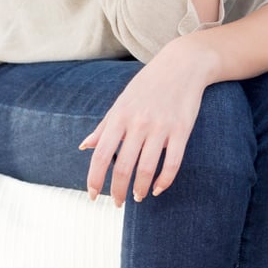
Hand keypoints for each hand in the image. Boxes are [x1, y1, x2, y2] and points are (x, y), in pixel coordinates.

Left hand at [79, 38, 215, 205]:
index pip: (102, 155)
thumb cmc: (149, 83)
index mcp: (121, 116)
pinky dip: (164, 181)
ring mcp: (161, 127)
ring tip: (139, 196)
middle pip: (123, 167)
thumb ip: (104, 126)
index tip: (93, 195)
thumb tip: (84, 146)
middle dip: (118, 191)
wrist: (183, 64)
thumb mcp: (122, 101)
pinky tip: (158, 188)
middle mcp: (139, 123)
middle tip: (118, 203)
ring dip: (140, 189)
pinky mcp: (182, 130)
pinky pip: (172, 163)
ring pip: (146, 169)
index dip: (95, 179)